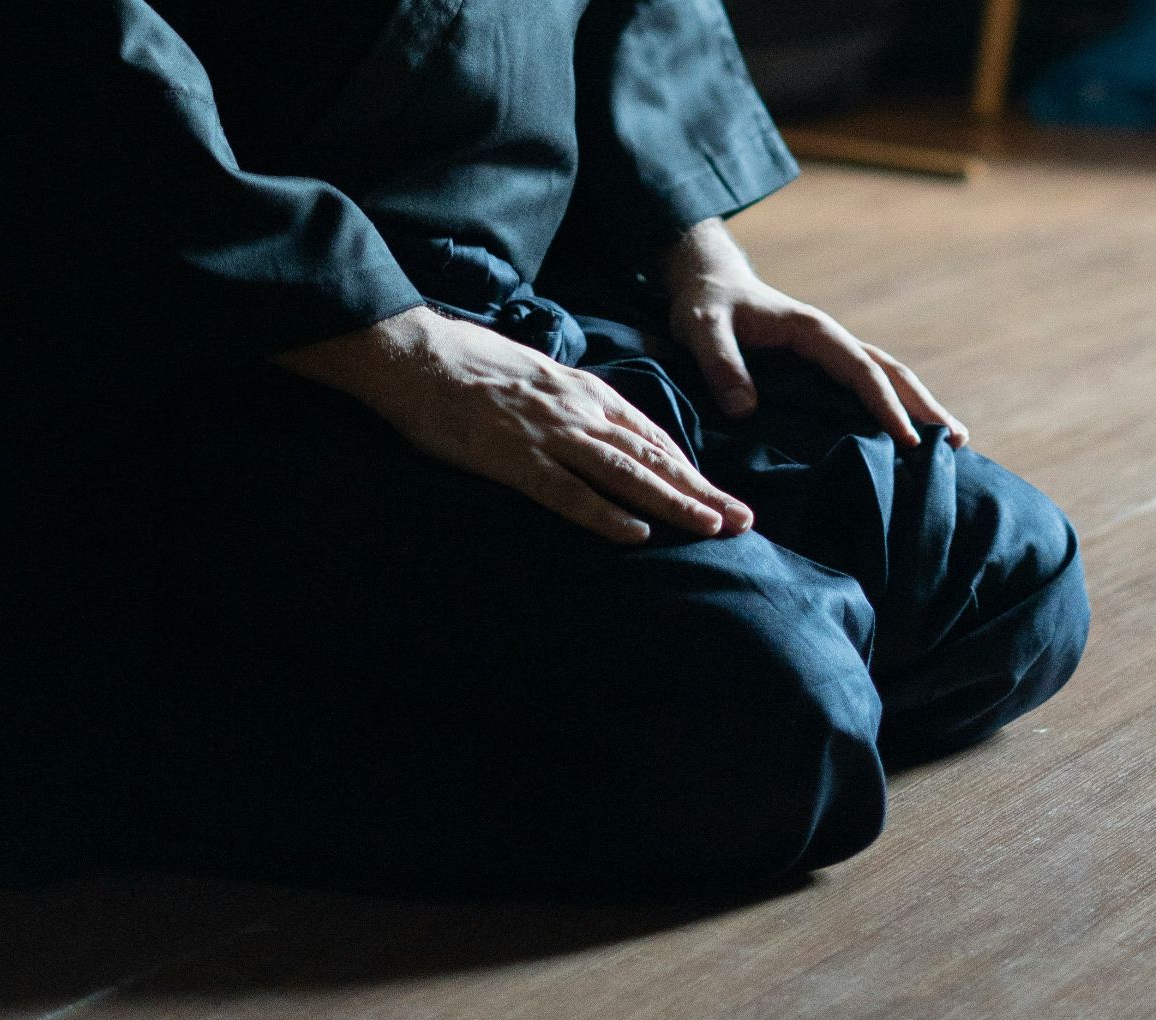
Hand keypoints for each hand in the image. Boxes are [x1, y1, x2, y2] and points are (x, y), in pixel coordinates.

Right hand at [271, 306, 753, 543]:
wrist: (411, 351)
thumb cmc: (467, 365)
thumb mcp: (536, 375)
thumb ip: (571, 403)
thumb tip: (599, 428)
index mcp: (583, 391)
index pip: (651, 435)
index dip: (689, 467)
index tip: (721, 492)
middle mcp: (577, 410)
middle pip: (652, 456)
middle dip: (701, 490)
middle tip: (743, 518)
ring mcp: (547, 434)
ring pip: (625, 474)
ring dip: (673, 503)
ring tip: (711, 527)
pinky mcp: (513, 458)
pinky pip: (567, 492)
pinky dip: (604, 514)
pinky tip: (637, 534)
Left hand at [661, 217, 967, 448]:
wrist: (708, 283)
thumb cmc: (705, 306)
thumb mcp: (701, 330)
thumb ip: (721, 365)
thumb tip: (746, 410)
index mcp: (814, 332)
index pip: (861, 372)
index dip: (886, 406)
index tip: (908, 440)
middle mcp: (833, 341)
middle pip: (891, 373)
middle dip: (924, 407)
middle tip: (959, 441)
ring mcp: (832, 354)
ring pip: (887, 378)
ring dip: (919, 407)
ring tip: (954, 442)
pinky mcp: (825, 367)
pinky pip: (868, 388)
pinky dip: (895, 409)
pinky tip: (908, 435)